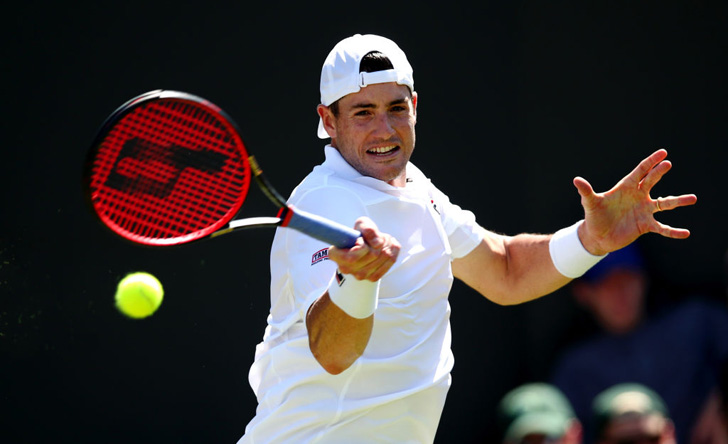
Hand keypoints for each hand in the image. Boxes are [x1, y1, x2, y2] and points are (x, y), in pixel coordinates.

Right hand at [328, 217, 399, 280]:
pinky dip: (394, 250)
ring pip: (384, 256)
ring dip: (388, 243)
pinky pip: (390, 262)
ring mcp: (359, 275)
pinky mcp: (372, 278)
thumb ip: (368, 229)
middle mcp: (346, 268)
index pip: (352, 257)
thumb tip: (378, 243)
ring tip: (384, 239)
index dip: (362, 245)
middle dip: (380, 240)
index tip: (361, 239)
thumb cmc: (360, 234)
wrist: (365, 247)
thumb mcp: (361, 224)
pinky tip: (390, 245)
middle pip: (372, 254)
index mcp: (335, 255)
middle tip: (378, 236)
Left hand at [574, 149, 696, 254]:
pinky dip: (673, 231)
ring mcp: (644, 210)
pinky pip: (662, 228)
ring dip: (678, 201)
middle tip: (668, 164)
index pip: (640, 171)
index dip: (651, 162)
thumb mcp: (590, 203)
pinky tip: (686, 233)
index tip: (663, 153)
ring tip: (693, 198)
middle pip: (651, 181)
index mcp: (626, 187)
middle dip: (659, 172)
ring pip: (664, 204)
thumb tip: (576, 180)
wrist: (597, 235)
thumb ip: (586, 192)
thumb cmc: (594, 216)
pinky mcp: (645, 225)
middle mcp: (638, 196)